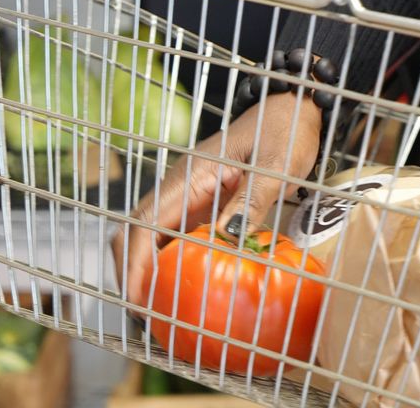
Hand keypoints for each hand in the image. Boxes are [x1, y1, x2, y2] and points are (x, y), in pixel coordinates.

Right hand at [111, 92, 321, 306]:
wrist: (290, 108)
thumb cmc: (285, 132)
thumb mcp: (276, 168)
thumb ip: (251, 200)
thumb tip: (227, 236)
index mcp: (190, 175)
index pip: (146, 222)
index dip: (136, 261)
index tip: (136, 295)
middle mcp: (180, 184)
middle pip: (135, 229)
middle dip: (130, 269)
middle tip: (142, 311)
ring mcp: (187, 193)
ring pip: (149, 232)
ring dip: (144, 266)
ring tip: (154, 305)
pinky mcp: (200, 201)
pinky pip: (172, 232)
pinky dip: (165, 259)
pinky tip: (178, 283)